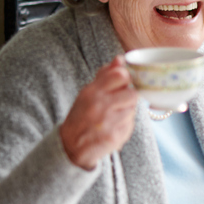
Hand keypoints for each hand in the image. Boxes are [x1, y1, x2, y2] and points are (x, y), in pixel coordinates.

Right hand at [59, 55, 139, 169]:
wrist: (70, 145)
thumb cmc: (82, 114)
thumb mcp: (88, 92)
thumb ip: (105, 75)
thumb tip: (120, 59)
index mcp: (92, 92)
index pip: (121, 76)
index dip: (126, 79)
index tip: (123, 84)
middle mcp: (100, 106)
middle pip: (132, 94)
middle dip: (129, 97)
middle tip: (120, 102)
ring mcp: (108, 123)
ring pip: (133, 109)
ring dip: (127, 111)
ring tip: (114, 115)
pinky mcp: (115, 137)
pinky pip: (130, 125)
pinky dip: (125, 124)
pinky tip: (113, 127)